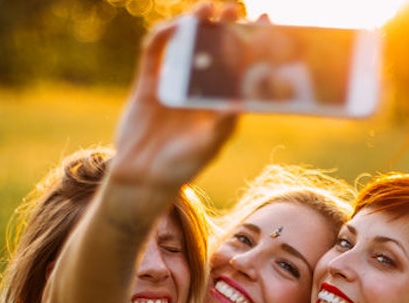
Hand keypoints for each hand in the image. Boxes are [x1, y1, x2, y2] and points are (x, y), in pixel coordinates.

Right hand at [108, 2, 240, 192]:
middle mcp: (199, 90)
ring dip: (196, 25)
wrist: (142, 179)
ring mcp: (174, 84)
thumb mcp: (207, 147)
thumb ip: (223, 124)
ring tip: (207, 9)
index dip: (253, 46)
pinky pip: (155, 53)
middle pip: (216, 50)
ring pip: (187, 46)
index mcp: (220, 103)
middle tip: (236, 8)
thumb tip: (241, 101)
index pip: (241, 67)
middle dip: (226, 27)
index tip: (266, 25)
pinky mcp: (149, 84)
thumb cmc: (181, 168)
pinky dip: (163, 37)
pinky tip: (174, 26)